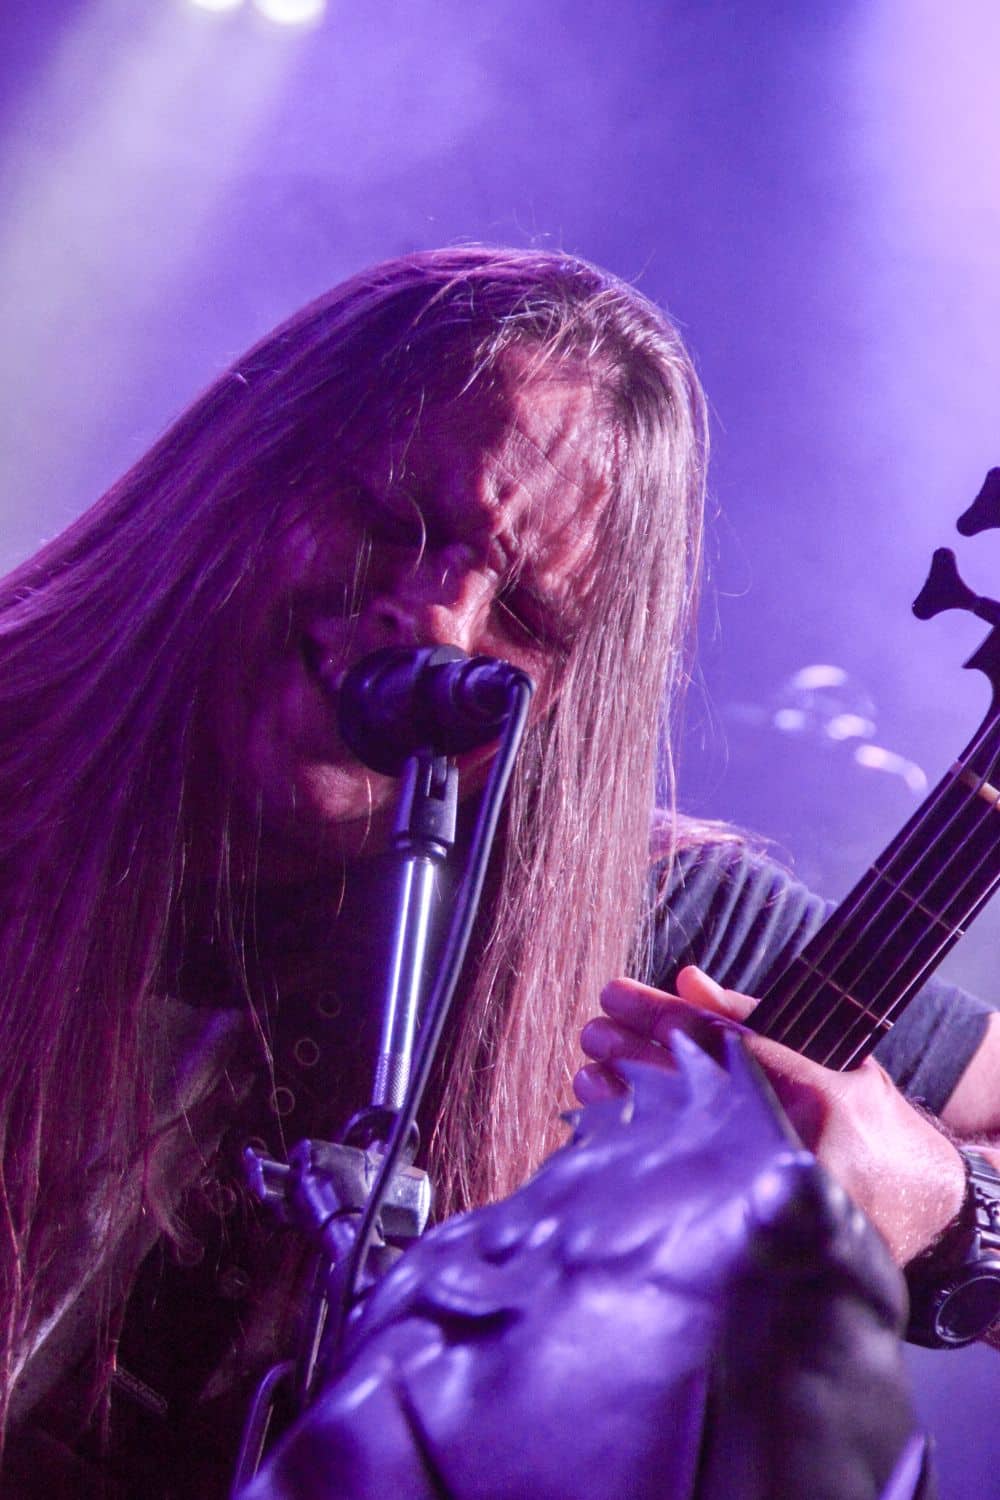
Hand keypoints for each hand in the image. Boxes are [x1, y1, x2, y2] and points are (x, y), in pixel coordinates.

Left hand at [575, 966, 965, 1266]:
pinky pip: (679, 1189)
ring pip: (672, 1141)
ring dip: (623, 1104)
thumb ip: (757, 1020)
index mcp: (812, 1090)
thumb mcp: (834, 1057)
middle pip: (685, 1089)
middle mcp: (788, 1141)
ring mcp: (767, 1193)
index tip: (613, 993)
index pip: (716, 1040)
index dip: (657, 1013)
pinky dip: (639, 1156)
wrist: (920, 1207)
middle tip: (592, 1033)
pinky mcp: (751, 1231)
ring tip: (588, 1075)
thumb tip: (686, 983)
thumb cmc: (872, 1120)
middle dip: (631, 1055)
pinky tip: (605, 1133)